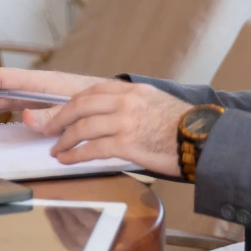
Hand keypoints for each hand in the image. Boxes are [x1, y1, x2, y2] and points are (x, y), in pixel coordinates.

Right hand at [0, 67, 101, 126]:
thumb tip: (26, 116)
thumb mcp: (79, 108)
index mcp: (41, 82)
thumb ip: (53, 114)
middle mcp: (33, 86)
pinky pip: (8, 105)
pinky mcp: (38, 104)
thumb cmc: (100, 100)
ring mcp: (34, 95)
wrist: (117, 101)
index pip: (2, 78)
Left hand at [39, 80, 192, 176]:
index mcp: (131, 90)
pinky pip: (92, 148)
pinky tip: (67, 160)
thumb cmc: (183, 127)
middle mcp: (125, 101)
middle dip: (59, 118)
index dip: (71, 103)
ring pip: (83, 127)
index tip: (60, 112)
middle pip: (80, 105)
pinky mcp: (127, 143)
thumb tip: (112, 116)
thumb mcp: (155, 103)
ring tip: (56, 149)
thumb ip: (132, 105)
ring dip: (64, 139)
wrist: (203, 139)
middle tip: (47, 129)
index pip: (92, 91)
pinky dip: (75, 154)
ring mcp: (125, 121)